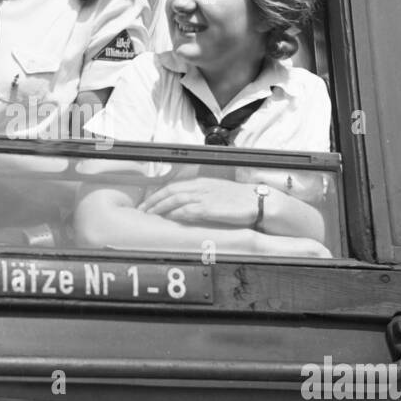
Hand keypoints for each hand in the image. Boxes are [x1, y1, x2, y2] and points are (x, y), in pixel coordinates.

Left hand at [139, 176, 256, 225]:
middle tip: (142, 210)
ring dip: (160, 207)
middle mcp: (201, 187)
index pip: (174, 186)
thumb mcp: (218, 194)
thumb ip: (202, 198)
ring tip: (150, 215)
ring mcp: (205, 196)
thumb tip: (187, 207)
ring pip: (176, 199)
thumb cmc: (240, 201)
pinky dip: (176, 213)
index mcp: (202, 182)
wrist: (258, 202)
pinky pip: (188, 210)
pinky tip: (168, 218)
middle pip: (170, 191)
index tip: (148, 202)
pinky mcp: (210, 208)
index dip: (158, 194)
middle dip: (154, 200)